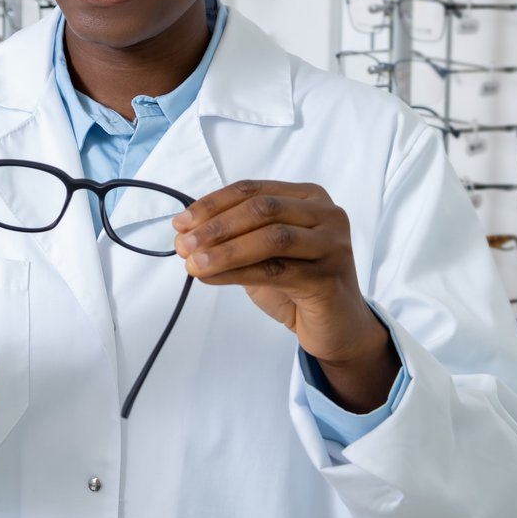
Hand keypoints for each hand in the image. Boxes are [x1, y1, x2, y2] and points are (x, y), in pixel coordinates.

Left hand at [172, 180, 398, 412]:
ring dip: (225, 250)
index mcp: (308, 197)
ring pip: (271, 238)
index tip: (180, 223)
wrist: (336, 327)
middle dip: (216, 226)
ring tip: (193, 264)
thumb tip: (186, 232)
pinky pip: (276, 270)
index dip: (212, 204)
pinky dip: (237, 273)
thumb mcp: (262, 251)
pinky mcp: (329, 277)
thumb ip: (235, 235)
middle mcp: (326, 214)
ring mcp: (333, 244)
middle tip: (183, 245)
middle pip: (262, 209)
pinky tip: (212, 278)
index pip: (252, 190)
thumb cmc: (297, 283)